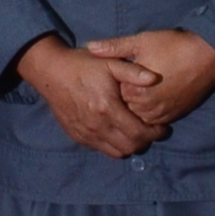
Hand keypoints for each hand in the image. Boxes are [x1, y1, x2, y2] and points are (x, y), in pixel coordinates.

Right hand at [17, 37, 163, 160]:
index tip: (162, 127)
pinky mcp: (78, 136)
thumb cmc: (83, 65)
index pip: (138, 133)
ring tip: (136, 132)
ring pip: (116, 152)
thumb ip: (133, 72)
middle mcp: (97, 126)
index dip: (155, 133)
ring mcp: (86, 133)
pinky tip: (117, 130)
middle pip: (130, 147)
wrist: (51, 71)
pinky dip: (114, 144)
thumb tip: (155, 79)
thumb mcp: (109, 63)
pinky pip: (101, 149)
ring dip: (130, 145)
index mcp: (107, 108)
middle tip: (151, 131)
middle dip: (145, 141)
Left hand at [86, 29, 214, 131]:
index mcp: (134, 91)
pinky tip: (146, 102)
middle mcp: (146, 108)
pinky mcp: (174, 115)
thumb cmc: (173, 46)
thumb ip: (114, 47)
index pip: (111, 99)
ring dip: (133, 111)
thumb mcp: (140, 41)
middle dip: (119, 103)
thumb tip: (89, 47)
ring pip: (139, 119)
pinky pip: (154, 122)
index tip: (101, 84)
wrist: (208, 56)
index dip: (106, 91)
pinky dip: (148, 116)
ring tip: (131, 97)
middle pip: (124, 112)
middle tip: (113, 93)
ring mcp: (162, 114)